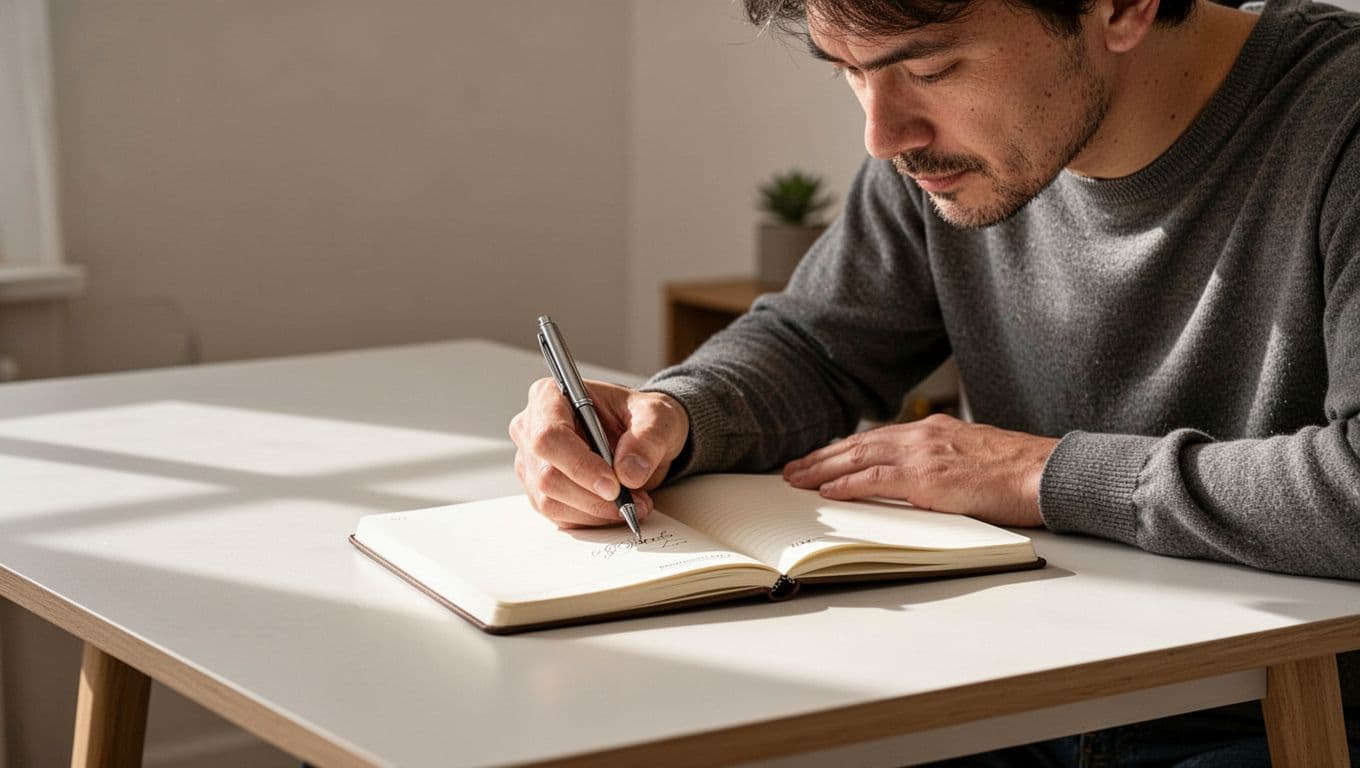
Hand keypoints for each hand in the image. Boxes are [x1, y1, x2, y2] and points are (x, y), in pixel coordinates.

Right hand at [510, 378, 689, 528]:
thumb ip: (648, 439)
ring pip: (550, 501)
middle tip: (632, 500)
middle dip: (592, 496)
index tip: (613, 486)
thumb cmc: (640, 417)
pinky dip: (590, 519)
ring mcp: (531, 462)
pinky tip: (614, 508)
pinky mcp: (539, 490)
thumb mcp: (658, 416)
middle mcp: (531, 428)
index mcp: (550, 396)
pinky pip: (558, 515)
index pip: (550, 436)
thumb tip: (629, 473)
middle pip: (546, 475)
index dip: (579, 465)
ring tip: (631, 503)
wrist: (639, 436)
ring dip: (595, 511)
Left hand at [781, 414, 1057, 526]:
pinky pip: (876, 480)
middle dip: (823, 457)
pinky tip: (827, 490)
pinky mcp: (928, 477)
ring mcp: (924, 455)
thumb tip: (925, 481)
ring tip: (797, 479)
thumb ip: (945, 463)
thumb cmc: (1022, 472)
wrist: (1048, 472)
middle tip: (793, 468)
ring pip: (859, 458)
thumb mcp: (975, 457)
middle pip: (859, 445)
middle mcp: (924, 436)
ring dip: (823, 469)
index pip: (877, 438)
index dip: (845, 449)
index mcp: (935, 431)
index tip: (822, 458)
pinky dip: (848, 484)